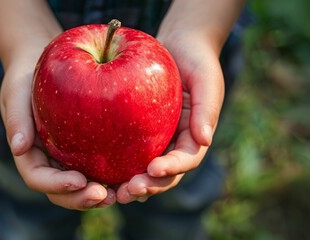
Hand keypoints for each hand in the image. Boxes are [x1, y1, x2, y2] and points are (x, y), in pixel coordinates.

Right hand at [0, 42, 115, 209]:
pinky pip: (99, 167)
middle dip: (81, 198)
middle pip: (62, 191)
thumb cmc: (26, 78)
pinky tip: (131, 175)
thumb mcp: (16, 92)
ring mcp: (68, 158)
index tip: (78, 181)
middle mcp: (49, 161)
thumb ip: (16, 119)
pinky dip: (112, 176)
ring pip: (83, 186)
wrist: (41, 66)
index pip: (38, 178)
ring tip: (121, 193)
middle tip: (104, 195)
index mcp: (29, 154)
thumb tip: (18, 148)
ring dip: (99, 194)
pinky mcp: (87, 149)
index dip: (56, 185)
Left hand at [116, 33, 224, 203]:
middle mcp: (175, 142)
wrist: (178, 45)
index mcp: (194, 135)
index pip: (186, 159)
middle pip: (165, 173)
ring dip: (131, 184)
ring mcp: (157, 139)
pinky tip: (102, 174)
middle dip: (149, 186)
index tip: (153, 169)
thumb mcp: (206, 79)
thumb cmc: (196, 59)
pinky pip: (128, 152)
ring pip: (144, 169)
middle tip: (128, 192)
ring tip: (114, 193)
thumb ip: (207, 108)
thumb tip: (205, 140)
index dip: (172, 168)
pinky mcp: (138, 131)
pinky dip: (118, 166)